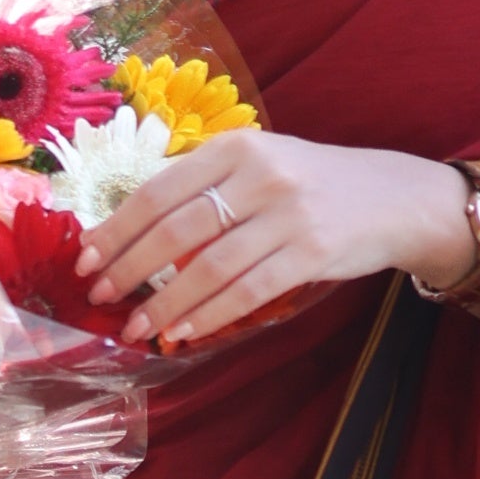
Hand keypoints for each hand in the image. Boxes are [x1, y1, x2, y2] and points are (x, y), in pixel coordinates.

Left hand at [83, 137, 479, 346]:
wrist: (393, 198)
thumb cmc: (313, 186)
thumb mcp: (260, 165)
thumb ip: (206, 187)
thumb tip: (134, 233)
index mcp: (237, 146)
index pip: (159, 189)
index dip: (117, 227)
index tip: (85, 257)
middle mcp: (260, 174)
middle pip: (176, 228)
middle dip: (129, 267)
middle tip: (98, 294)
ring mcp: (288, 213)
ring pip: (209, 266)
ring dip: (165, 303)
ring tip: (135, 326)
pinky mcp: (312, 252)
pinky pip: (247, 291)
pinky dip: (210, 315)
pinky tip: (184, 332)